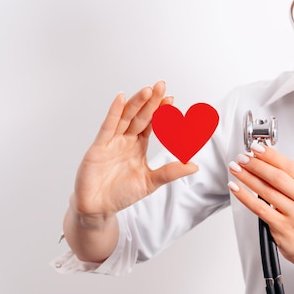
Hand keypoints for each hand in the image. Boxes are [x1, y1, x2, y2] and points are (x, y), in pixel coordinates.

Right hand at [73, 81, 198, 220]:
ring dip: (136, 103)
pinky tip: (121, 98)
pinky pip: (108, 126)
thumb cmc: (121, 194)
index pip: (151, 124)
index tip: (172, 100)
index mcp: (138, 145)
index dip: (161, 112)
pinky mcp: (99, 146)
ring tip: (148, 90)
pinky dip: (114, 112)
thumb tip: (195, 166)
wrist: (98, 207)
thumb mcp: (151, 182)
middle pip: (140, 116)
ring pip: (126, 118)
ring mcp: (111, 141)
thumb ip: (171, 172)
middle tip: (161, 85)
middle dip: (151, 101)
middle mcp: (125, 140)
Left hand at [227, 142, 293, 266]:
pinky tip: (236, 188)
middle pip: (277, 177)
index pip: (289, 166)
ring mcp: (293, 215)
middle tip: (243, 157)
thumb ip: (292, 180)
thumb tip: (266, 161)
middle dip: (257, 165)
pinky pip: (259, 208)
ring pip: (266, 191)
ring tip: (236, 168)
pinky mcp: (281, 227)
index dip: (270, 155)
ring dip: (247, 177)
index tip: (257, 148)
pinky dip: (245, 196)